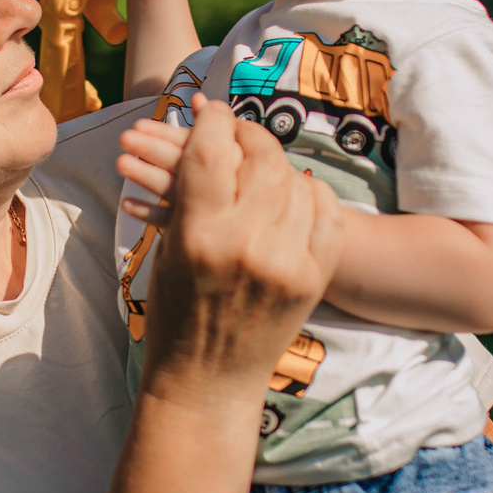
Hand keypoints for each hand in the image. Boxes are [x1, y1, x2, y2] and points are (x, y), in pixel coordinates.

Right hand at [138, 99, 342, 403]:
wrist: (210, 380)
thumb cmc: (176, 313)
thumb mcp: (168, 249)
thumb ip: (188, 192)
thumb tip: (205, 133)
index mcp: (199, 236)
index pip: (213, 149)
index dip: (212, 120)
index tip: (210, 112)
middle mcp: (248, 245)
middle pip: (262, 156)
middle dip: (249, 133)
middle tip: (238, 132)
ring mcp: (288, 262)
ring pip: (295, 178)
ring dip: (278, 164)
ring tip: (261, 164)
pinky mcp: (315, 278)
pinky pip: (324, 211)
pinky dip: (309, 194)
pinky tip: (292, 194)